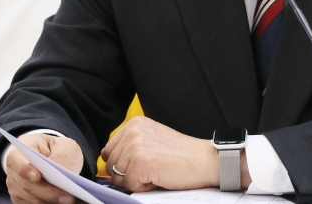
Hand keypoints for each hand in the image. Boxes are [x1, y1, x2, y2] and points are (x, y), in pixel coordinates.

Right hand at [6, 133, 83, 203]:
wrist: (53, 158)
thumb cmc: (56, 149)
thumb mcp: (63, 145)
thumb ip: (61, 156)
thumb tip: (60, 173)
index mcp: (22, 149)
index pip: (17, 159)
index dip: (25, 169)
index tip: (37, 176)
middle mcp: (14, 170)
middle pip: (26, 185)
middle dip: (48, 192)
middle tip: (68, 197)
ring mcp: (16, 187)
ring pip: (30, 199)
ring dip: (49, 201)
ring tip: (68, 200)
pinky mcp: (21, 200)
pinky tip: (60, 203)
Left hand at [101, 116, 247, 191]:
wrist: (204, 160)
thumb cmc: (181, 155)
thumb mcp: (152, 140)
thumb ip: (131, 146)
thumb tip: (107, 165)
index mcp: (135, 123)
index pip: (109, 151)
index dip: (123, 164)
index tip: (142, 164)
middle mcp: (133, 131)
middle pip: (111, 165)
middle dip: (128, 174)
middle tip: (153, 169)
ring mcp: (136, 146)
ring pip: (118, 177)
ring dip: (136, 181)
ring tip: (156, 172)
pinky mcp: (140, 162)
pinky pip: (129, 185)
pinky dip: (143, 188)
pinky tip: (158, 177)